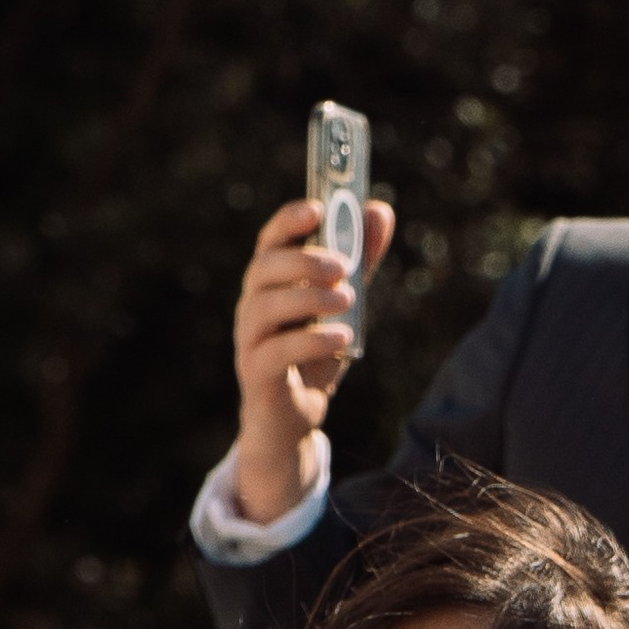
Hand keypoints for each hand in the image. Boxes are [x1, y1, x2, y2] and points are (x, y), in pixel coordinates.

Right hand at [231, 195, 397, 525]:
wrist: (295, 421)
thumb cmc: (314, 356)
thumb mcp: (344, 306)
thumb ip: (360, 262)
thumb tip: (379, 209)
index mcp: (270, 283)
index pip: (270, 241)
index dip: (289, 221)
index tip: (318, 207)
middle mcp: (252, 305)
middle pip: (264, 269)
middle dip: (302, 260)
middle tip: (342, 265)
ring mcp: (249, 339)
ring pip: (265, 306)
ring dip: (308, 298)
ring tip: (348, 299)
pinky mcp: (256, 373)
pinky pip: (275, 351)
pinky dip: (309, 340)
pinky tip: (340, 337)